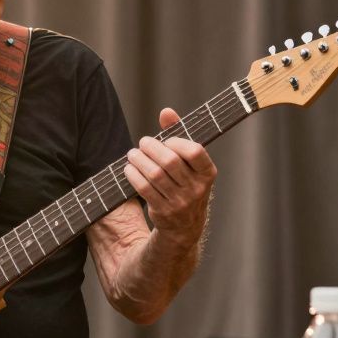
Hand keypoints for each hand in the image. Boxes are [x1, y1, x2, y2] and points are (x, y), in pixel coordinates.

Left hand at [123, 107, 216, 245]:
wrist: (185, 225)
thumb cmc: (185, 182)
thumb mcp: (189, 162)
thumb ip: (179, 134)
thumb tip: (166, 111)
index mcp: (208, 173)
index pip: (195, 151)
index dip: (176, 142)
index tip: (166, 140)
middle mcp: (197, 188)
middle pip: (169, 161)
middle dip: (151, 148)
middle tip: (143, 143)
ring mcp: (180, 202)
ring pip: (154, 174)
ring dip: (138, 160)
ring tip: (133, 154)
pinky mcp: (163, 211)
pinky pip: (144, 188)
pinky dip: (133, 175)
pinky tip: (129, 169)